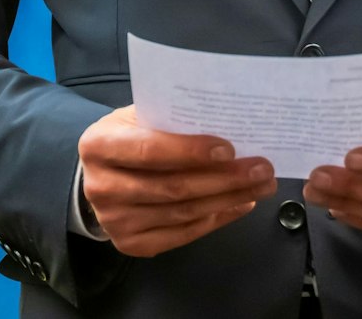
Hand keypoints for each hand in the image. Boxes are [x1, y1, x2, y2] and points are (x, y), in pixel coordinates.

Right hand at [77, 105, 278, 256]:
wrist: (99, 176)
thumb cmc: (127, 137)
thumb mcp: (137, 117)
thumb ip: (170, 118)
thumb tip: (225, 122)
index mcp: (99, 145)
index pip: (149, 150)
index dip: (190, 151)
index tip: (230, 148)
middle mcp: (101, 187)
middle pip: (173, 187)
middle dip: (224, 178)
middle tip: (262, 169)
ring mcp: (115, 221)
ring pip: (183, 213)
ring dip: (228, 199)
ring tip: (260, 186)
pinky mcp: (131, 244)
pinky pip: (183, 234)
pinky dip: (217, 219)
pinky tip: (240, 204)